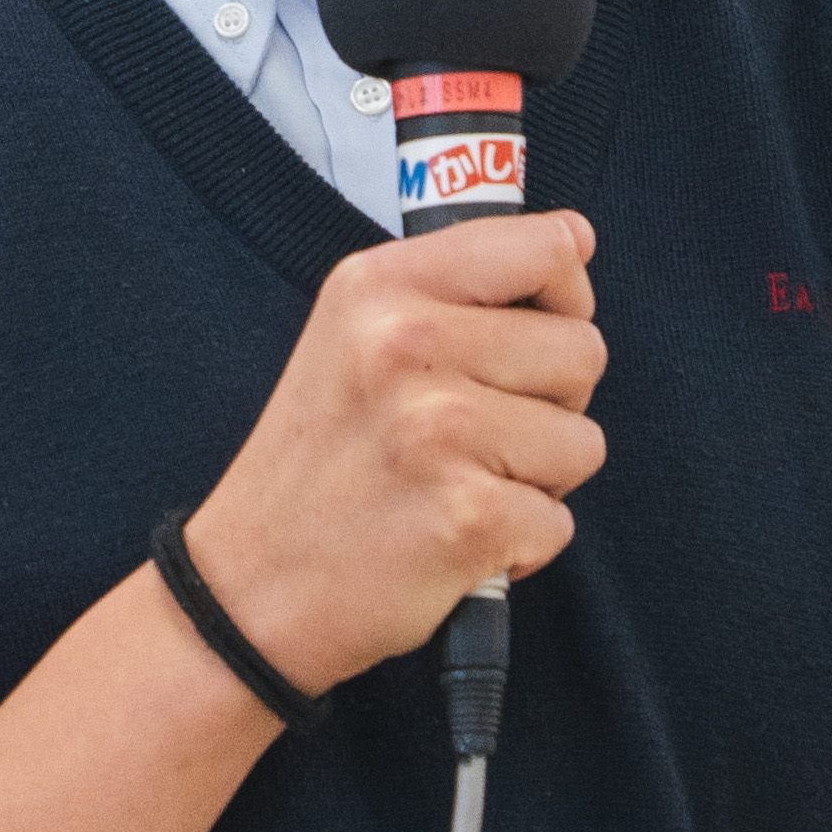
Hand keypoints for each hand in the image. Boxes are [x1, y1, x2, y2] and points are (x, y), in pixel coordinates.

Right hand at [179, 209, 606, 693]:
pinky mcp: (468, 516)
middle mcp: (405, 343)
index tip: (525, 339)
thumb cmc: (318, 466)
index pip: (551, 248)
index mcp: (380, 285)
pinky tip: (450, 539)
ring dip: (535, 480)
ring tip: (454, 487)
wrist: (248, 590)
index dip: (564, 300)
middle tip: (466, 437)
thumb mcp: (352, 336)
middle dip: (549, 404)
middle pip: (583, 351)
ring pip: (583, 441)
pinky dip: (518, 546)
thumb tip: (575, 242)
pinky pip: (559, 522)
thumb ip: (454, 288)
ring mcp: (438, 429)